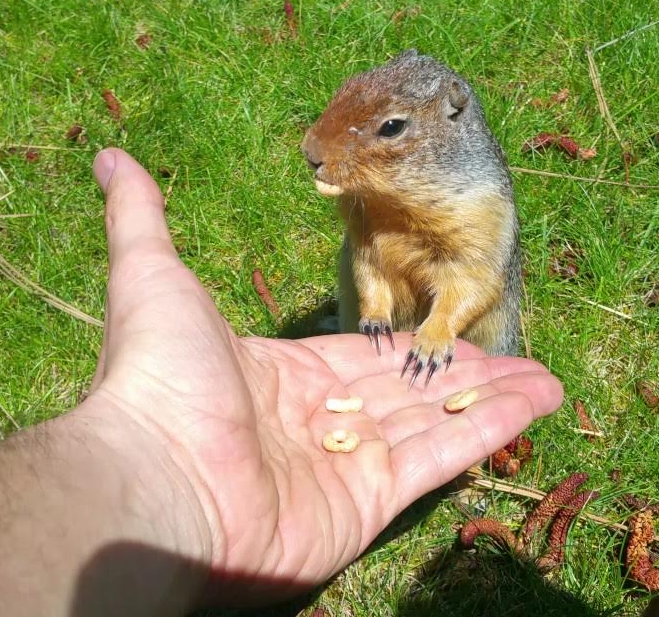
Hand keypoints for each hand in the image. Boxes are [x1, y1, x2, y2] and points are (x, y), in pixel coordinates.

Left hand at [84, 148, 563, 604]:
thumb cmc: (155, 379)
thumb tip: (110, 155)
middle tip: (513, 351)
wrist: (152, 479)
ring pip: (434, 422)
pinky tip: (535, 403)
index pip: (363, 357)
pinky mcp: (368, 504)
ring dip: (491, 398)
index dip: (409, 341)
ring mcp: (346, 467)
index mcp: (281, 377)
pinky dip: (488, 431)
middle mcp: (318, 424)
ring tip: (548, 380)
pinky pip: (439, 459)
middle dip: (462, 370)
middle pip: (406, 391)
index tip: (451, 321)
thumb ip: (140, 217)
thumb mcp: (151, 276)